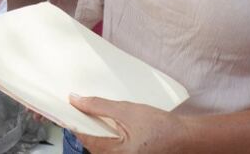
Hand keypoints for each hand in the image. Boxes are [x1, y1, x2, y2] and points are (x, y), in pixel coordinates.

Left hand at [69, 94, 186, 153]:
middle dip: (82, 122)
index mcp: (113, 153)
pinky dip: (102, 131)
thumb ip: (99, 106)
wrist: (184, 137)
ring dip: (92, 126)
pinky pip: (106, 143)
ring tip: (93, 109)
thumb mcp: (127, 111)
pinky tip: (105, 119)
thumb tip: (76, 100)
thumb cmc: (161, 127)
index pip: (82, 135)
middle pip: (88, 140)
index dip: (72, 119)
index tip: (65, 106)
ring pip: (96, 142)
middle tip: (79, 103)